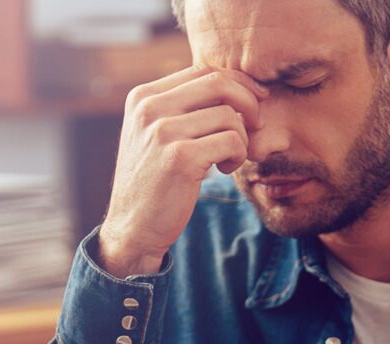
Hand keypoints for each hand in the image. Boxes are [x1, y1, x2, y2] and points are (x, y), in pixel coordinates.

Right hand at [97, 66, 269, 277]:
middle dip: (249, 101)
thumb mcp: (156, 134)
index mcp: (143, 97)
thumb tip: (235, 84)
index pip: (203, 71)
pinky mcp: (180, 157)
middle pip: (219, 83)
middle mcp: (149, 108)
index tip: (254, 101)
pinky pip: (232, 141)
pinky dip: (238, 156)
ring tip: (229, 158)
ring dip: (241, 139)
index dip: (237, 82)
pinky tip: (223, 169)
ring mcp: (162, 131)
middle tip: (256, 124)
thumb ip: (182, 107)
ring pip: (229, 115)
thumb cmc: (154, 180)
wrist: (133, 227)